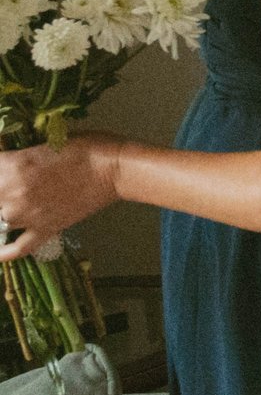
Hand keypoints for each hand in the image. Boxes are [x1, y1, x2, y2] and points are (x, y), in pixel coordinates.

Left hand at [0, 132, 124, 260]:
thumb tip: (7, 163)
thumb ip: (19, 156)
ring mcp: (27, 216)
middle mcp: (12, 195)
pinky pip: (17, 248)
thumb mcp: (45, 142)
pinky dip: (3, 253)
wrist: (115, 169)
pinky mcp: (44, 230)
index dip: (0, 166)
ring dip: (3, 211)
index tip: (6, 165)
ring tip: (16, 202)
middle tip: (17, 184)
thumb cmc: (86, 148)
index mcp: (11, 167)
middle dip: (2, 187)